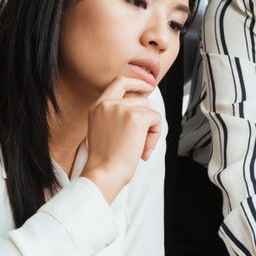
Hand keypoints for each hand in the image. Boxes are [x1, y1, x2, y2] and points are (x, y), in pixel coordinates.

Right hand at [81, 76, 161, 203]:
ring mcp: (122, 108)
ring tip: (139, 148)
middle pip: (141, 100)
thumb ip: (117, 116)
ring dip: (151, 130)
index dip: (136, 82)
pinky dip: (156, 135)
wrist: (103, 173)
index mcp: (98, 106)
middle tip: (140, 142)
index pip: (119, 82)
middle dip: (146, 120)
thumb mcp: (104, 130)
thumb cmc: (105, 160)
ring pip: (150, 110)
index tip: (148, 87)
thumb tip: (143, 110)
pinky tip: (144, 149)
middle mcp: (108, 104)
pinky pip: (157, 119)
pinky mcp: (136, 117)